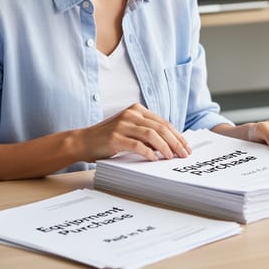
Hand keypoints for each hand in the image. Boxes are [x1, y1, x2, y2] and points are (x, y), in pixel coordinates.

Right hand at [76, 104, 191, 161]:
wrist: (82, 141)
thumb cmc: (108, 138)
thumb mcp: (130, 129)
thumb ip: (147, 132)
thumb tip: (171, 143)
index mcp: (137, 110)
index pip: (163, 122)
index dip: (177, 135)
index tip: (186, 146)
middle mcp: (131, 114)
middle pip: (161, 127)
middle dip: (176, 142)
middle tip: (184, 153)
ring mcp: (122, 124)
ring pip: (152, 134)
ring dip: (165, 147)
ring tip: (171, 157)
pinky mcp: (115, 137)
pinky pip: (137, 145)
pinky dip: (148, 152)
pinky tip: (154, 159)